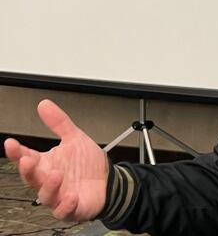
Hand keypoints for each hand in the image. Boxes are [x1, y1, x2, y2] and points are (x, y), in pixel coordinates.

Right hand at [3, 99, 107, 221]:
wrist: (108, 181)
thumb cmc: (87, 164)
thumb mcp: (75, 138)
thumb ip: (59, 122)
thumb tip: (44, 105)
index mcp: (46, 164)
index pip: (26, 157)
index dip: (17, 152)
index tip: (11, 143)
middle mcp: (48, 181)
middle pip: (31, 178)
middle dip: (27, 170)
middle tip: (27, 160)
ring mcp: (59, 196)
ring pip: (46, 195)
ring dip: (49, 186)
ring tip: (56, 174)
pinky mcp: (72, 209)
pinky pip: (64, 211)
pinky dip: (66, 205)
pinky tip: (71, 196)